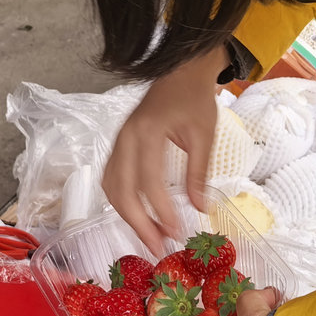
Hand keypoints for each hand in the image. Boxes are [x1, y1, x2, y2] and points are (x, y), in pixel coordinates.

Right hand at [102, 43, 226, 255]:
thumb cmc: (194, 98)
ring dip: (127, 215)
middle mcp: (126, 137)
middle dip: (138, 222)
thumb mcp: (204, 134)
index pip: (149, 181)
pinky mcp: (119, 143)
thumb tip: (200, 209)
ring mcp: (118, 140)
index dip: (160, 210)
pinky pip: (111, 177)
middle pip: (122, 189)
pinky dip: (121, 200)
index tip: (175, 232)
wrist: (181, 69)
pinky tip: (138, 214)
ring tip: (150, 235)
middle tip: (158, 246)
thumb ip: (199, 173)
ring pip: (112, 187)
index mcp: (147, 132)